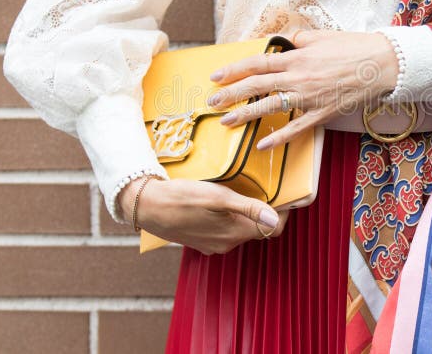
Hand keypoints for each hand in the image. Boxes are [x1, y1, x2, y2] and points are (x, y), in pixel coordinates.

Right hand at [118, 178, 288, 254]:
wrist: (147, 206)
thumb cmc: (183, 198)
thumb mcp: (219, 197)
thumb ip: (249, 208)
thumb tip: (275, 219)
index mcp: (235, 233)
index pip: (272, 229)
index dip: (281, 212)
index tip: (283, 194)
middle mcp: (227, 243)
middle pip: (257, 228)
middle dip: (263, 210)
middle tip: (264, 186)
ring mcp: (213, 244)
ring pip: (240, 228)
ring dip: (244, 212)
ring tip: (241, 189)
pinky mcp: (200, 240)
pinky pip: (223, 229)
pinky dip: (228, 216)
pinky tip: (219, 201)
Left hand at [205, 29, 399, 149]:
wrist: (381, 64)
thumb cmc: (353, 47)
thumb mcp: (321, 36)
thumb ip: (297, 41)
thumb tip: (282, 43)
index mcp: (296, 57)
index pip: (257, 63)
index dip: (233, 70)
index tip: (215, 77)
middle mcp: (298, 78)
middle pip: (256, 86)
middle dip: (231, 94)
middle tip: (212, 102)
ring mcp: (309, 98)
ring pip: (270, 107)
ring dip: (246, 115)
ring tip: (226, 122)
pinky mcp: (322, 114)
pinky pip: (296, 127)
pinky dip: (279, 137)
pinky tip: (262, 144)